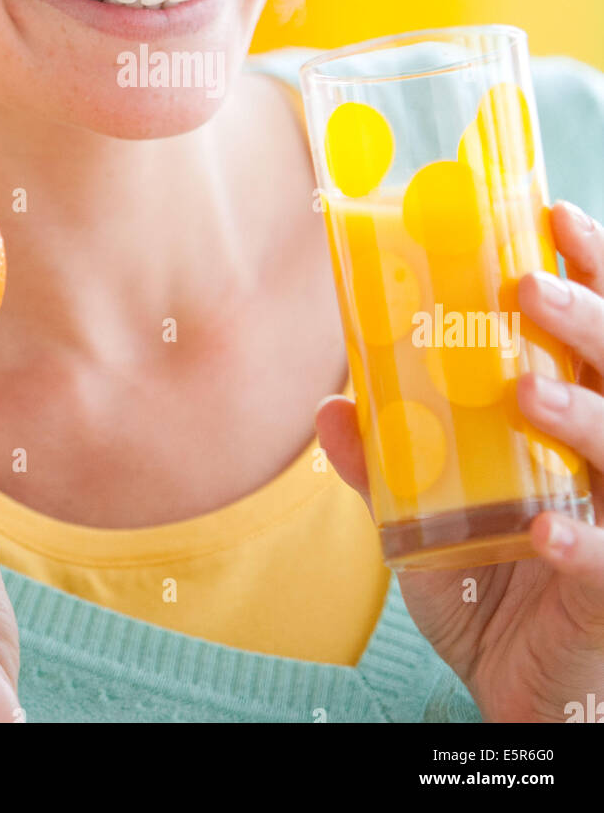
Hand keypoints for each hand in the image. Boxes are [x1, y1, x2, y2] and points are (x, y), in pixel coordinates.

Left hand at [317, 199, 603, 723]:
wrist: (516, 691)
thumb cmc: (486, 585)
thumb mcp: (423, 517)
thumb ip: (386, 462)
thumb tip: (329, 406)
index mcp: (570, 420)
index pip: (591, 332)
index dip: (587, 269)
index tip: (551, 216)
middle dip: (584, 319)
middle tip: (526, 287)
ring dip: (581, 414)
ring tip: (523, 390)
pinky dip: (584, 547)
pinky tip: (547, 534)